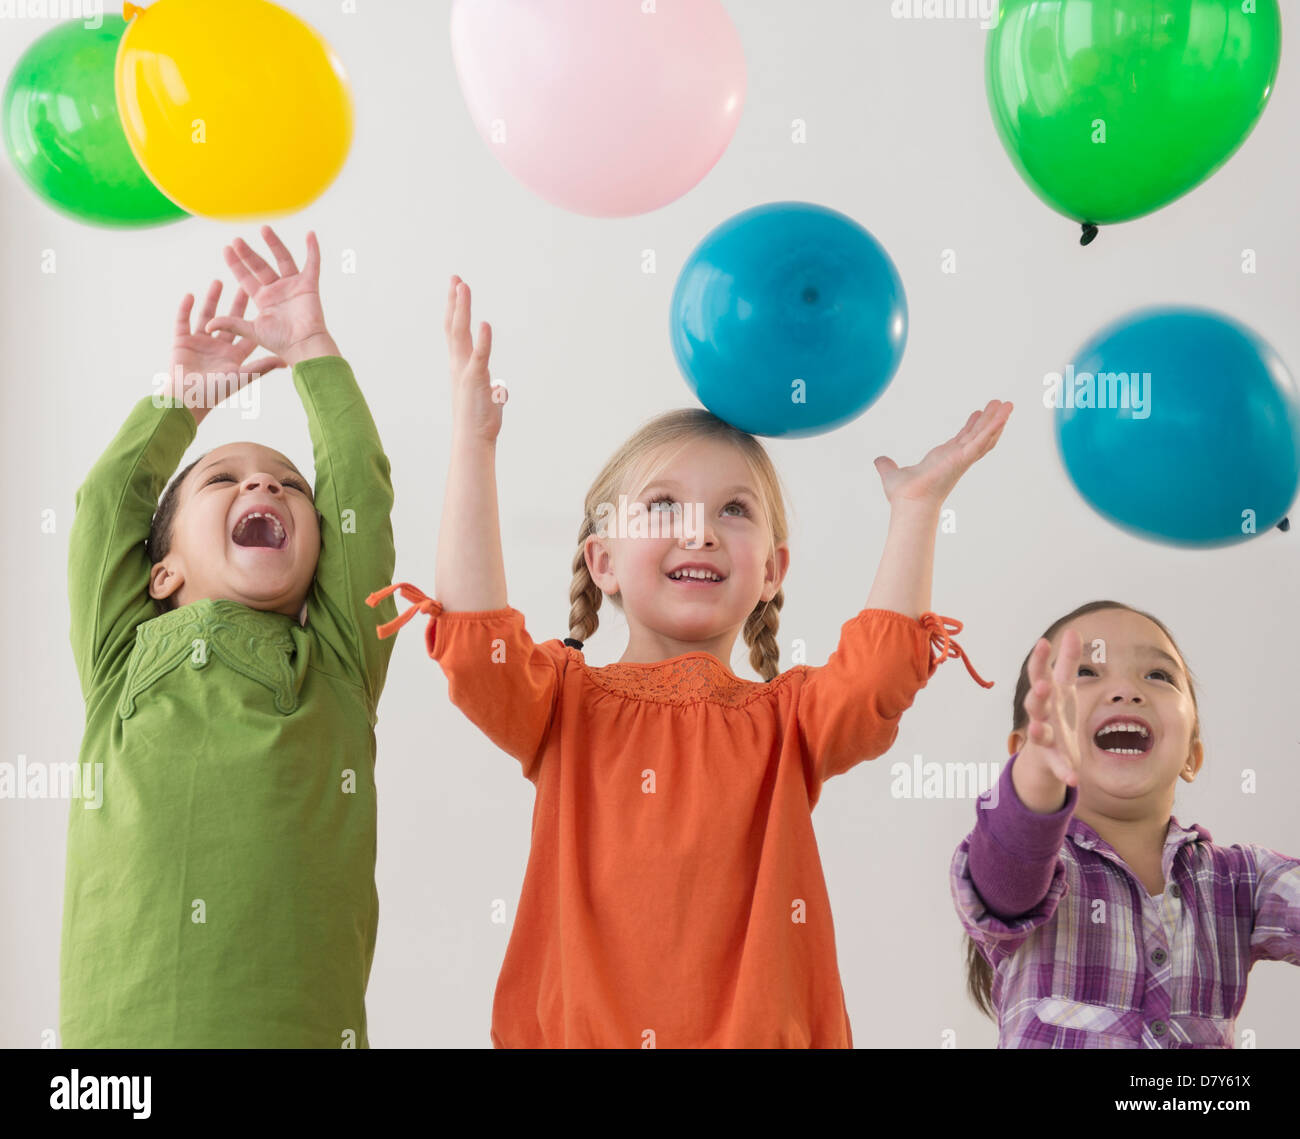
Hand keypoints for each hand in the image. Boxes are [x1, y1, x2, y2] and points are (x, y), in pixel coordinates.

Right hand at [162, 280, 286, 426]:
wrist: (187, 400)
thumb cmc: (215, 393)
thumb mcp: (242, 377)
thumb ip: (262, 367)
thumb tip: (286, 362)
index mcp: (234, 355)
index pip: (247, 333)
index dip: (255, 318)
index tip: (265, 302)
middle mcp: (218, 347)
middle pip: (229, 320)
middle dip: (236, 303)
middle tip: (243, 283)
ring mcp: (200, 343)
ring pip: (207, 316)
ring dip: (212, 299)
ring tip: (218, 282)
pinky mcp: (182, 341)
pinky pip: (183, 321)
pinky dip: (186, 309)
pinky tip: (190, 295)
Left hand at [205, 226, 338, 365]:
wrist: (303, 347)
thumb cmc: (281, 343)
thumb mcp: (252, 332)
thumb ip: (232, 325)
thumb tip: (208, 326)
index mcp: (263, 300)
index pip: (246, 277)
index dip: (236, 264)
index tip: (226, 249)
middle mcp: (277, 290)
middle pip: (260, 266)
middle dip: (248, 253)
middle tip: (236, 239)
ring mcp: (293, 286)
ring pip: (283, 259)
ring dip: (274, 244)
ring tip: (264, 229)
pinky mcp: (309, 286)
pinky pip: (312, 265)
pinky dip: (313, 250)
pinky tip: (310, 235)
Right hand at [445, 276, 505, 442]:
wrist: (473, 439)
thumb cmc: (479, 419)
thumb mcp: (486, 395)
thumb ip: (489, 385)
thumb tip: (497, 386)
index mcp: (461, 365)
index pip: (455, 331)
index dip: (455, 309)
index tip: (457, 288)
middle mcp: (459, 363)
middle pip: (454, 326)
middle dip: (455, 301)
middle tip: (455, 278)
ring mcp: (466, 370)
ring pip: (461, 334)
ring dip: (462, 310)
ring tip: (463, 287)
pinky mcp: (476, 380)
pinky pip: (479, 357)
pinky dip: (482, 341)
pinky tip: (484, 324)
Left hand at [873, 400, 1012, 508]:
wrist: (908, 502)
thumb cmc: (903, 494)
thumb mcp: (891, 474)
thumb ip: (886, 465)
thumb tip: (878, 461)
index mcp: (943, 458)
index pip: (962, 439)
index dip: (971, 426)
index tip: (978, 413)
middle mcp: (956, 458)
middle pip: (978, 435)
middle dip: (990, 420)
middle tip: (1001, 404)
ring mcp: (962, 458)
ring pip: (985, 436)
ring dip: (997, 420)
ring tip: (1008, 404)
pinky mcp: (963, 458)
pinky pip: (981, 441)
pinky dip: (992, 428)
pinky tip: (1002, 416)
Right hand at [1018, 627, 1084, 797]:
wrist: (1046, 756)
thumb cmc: (1057, 714)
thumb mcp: (1065, 688)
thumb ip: (1068, 661)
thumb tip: (1073, 631)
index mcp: (1047, 696)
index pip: (1039, 674)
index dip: (1040, 659)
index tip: (1043, 642)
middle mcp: (1042, 715)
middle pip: (1035, 703)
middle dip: (1038, 694)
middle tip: (1043, 685)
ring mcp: (1046, 739)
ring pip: (1038, 733)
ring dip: (1038, 730)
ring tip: (1037, 728)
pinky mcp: (1054, 760)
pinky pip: (1058, 766)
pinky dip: (1064, 772)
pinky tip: (1074, 779)